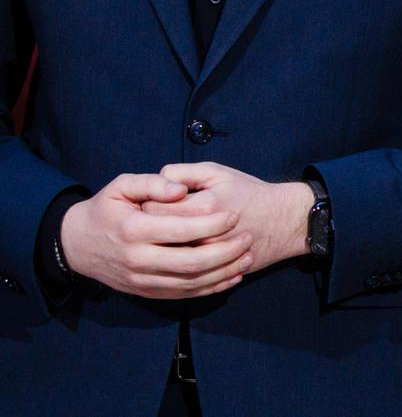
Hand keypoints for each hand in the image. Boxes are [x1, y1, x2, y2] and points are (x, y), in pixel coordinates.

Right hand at [58, 173, 250, 298]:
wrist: (77, 246)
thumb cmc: (106, 210)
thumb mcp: (121, 186)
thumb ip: (152, 183)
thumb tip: (181, 189)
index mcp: (133, 230)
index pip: (181, 230)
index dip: (212, 224)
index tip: (234, 215)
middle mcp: (138, 259)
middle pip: (191, 261)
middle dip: (226, 251)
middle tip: (248, 237)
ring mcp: (142, 279)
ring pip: (191, 282)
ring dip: (224, 271)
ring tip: (248, 256)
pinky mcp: (146, 292)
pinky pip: (184, 294)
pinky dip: (211, 288)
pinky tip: (232, 276)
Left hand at [158, 164, 313, 272]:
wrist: (284, 221)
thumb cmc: (250, 193)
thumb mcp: (219, 173)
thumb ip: (185, 172)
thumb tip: (158, 178)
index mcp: (202, 208)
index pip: (153, 209)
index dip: (149, 202)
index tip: (156, 200)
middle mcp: (204, 237)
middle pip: (156, 236)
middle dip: (152, 227)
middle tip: (159, 219)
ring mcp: (209, 259)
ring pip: (167, 258)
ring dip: (162, 248)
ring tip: (169, 236)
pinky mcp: (214, 273)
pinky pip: (183, 274)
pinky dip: (176, 265)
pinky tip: (180, 253)